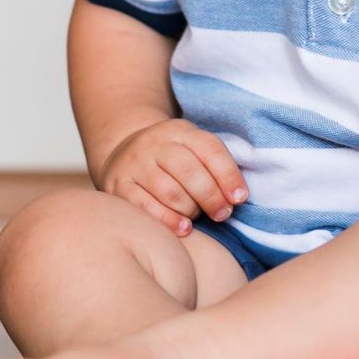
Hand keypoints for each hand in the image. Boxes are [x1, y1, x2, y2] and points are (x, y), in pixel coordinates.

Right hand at [98, 119, 246, 236]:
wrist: (124, 152)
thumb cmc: (172, 160)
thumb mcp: (192, 149)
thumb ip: (214, 166)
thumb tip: (238, 197)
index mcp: (180, 131)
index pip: (209, 149)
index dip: (228, 175)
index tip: (240, 198)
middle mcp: (154, 143)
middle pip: (189, 171)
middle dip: (211, 197)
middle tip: (223, 214)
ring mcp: (134, 164)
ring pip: (168, 191)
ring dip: (190, 209)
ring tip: (198, 217)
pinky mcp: (118, 185)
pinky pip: (145, 206)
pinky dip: (168, 220)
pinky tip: (183, 228)